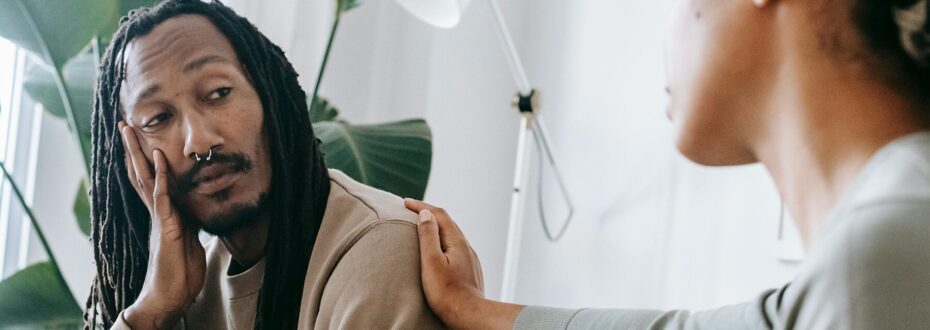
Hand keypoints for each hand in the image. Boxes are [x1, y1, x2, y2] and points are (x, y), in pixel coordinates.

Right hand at [119, 122, 205, 329]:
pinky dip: (162, 178)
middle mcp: (157, 213)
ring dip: (139, 156)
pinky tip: (159, 160)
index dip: (145, 160)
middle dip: (133, 150)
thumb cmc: (180, 272)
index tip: (139, 138)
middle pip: (142, 175)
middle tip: (124, 124)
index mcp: (163, 214)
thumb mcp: (189, 240)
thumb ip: (188, 222)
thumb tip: (193, 209)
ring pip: (146, 181)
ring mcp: (159, 219)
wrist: (171, 297)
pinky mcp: (166, 229)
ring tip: (131, 132)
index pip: (151, 180)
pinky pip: (163, 199)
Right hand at [405, 199, 523, 329]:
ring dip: (436, 226)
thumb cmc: (447, 293)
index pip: (438, 214)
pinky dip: (443, 240)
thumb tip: (425, 214)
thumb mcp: (431, 262)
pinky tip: (438, 248)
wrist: (469, 316)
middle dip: (429, 213)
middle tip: (411, 209)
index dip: (421, 206)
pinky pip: (455, 247)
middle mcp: (466, 246)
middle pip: (447, 222)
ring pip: (452, 235)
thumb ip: (428, 236)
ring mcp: (470, 258)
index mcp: (457, 241)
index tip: (405, 202)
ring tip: (422, 226)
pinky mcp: (469, 270)